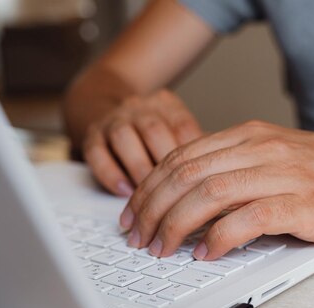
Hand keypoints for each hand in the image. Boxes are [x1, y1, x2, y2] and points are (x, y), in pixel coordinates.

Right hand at [82, 89, 201, 195]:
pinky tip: (125, 192)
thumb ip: (199, 150)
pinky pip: (97, 153)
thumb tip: (221, 179)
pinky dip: (111, 174)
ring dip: (139, 170)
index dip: (193, 157)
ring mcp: (114, 119)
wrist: (103, 101)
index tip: (202, 185)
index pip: (183, 127)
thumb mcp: (177, 129)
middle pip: (154, 131)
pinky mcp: (91, 135)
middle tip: (177, 198)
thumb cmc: (154, 131)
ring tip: (151, 201)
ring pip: (125, 139)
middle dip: (166, 168)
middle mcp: (140, 108)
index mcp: (167, 106)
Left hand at [119, 121, 313, 259]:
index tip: (136, 212)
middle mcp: (263, 148)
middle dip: (153, 208)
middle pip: (187, 174)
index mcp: (253, 135)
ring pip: (209, 193)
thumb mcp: (282, 159)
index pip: (183, 156)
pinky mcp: (306, 204)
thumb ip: (241, 169)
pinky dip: (219, 237)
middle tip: (138, 236)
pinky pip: (249, 218)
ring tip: (161, 249)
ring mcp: (285, 174)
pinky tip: (205, 254)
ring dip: (176, 224)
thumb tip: (197, 197)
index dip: (150, 186)